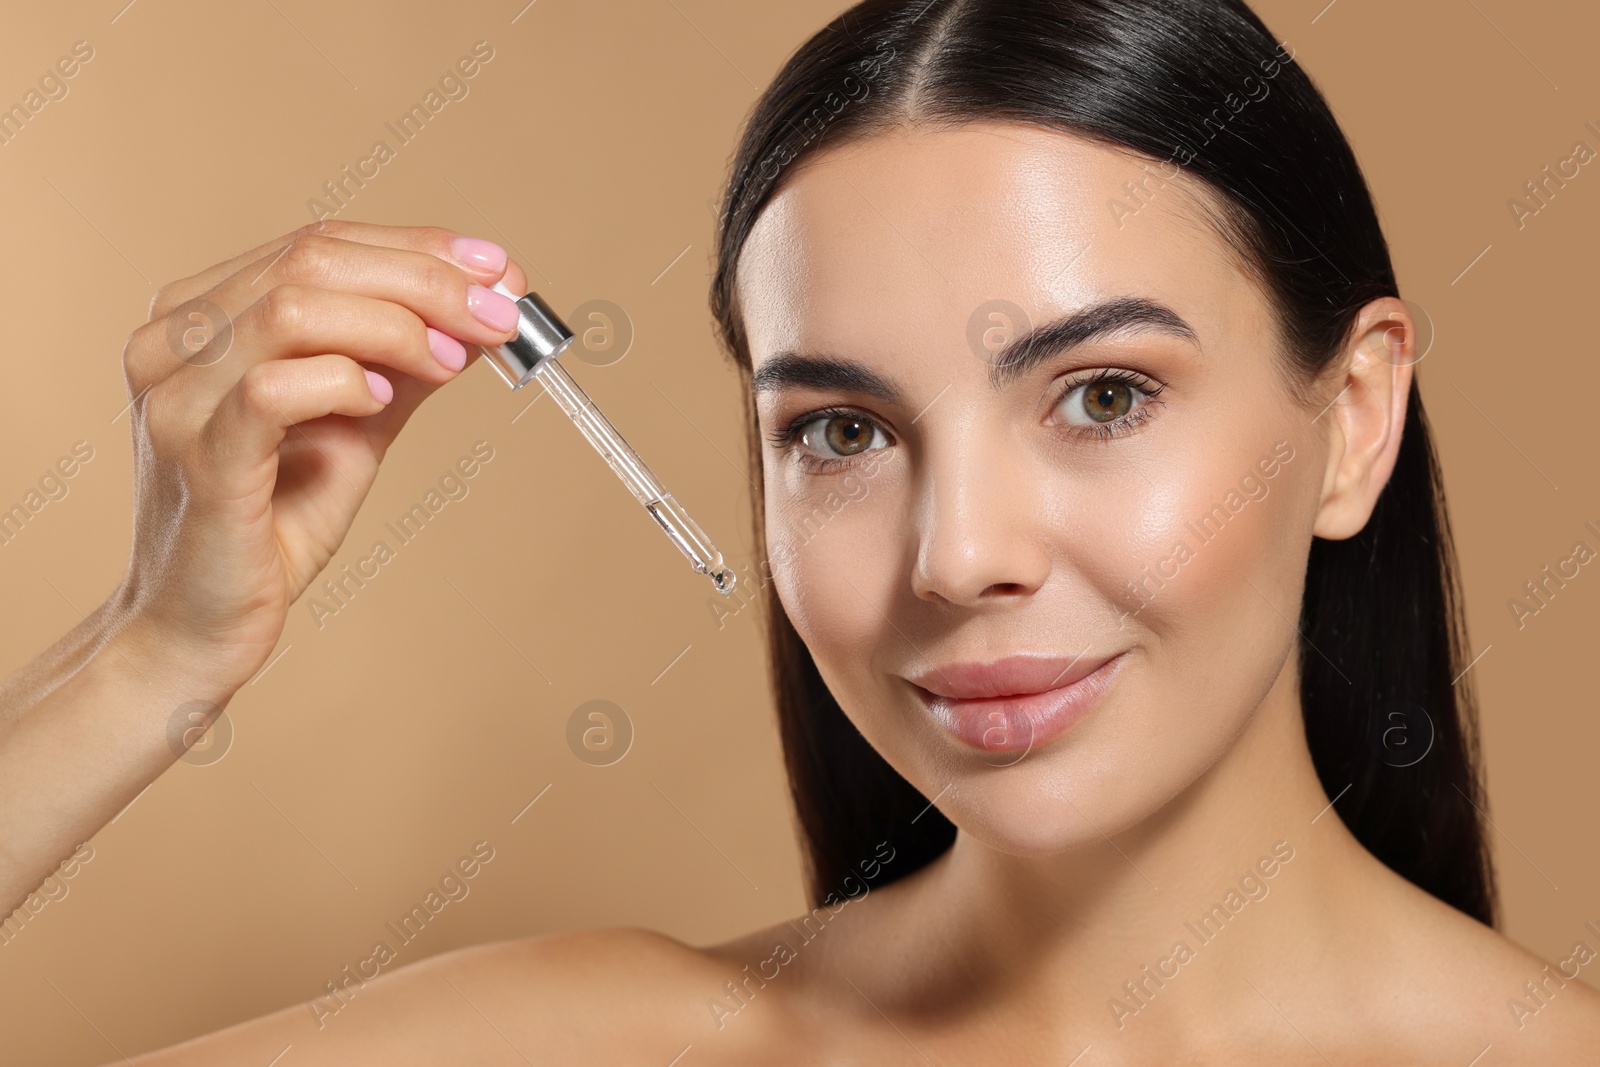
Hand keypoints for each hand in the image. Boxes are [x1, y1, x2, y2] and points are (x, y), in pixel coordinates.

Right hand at [112, 220, 529, 690]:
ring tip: (454, 359)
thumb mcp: (356, 422)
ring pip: (293, 308)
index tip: (500, 270)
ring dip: (397, 325)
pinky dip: (345, 381)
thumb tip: (483, 312)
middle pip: (312, 260)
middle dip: (426, 281)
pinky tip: (384, 401)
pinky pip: (273, 388)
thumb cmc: (275, 519)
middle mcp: (173, 339)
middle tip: (501, 313)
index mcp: (202, 313)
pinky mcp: (198, 456)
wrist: (204, 623)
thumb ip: (405, 362)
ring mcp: (175, 395)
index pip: (319, 243)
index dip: (420, 248)